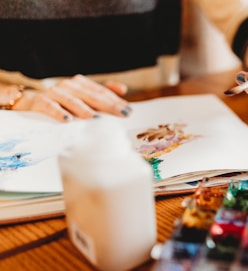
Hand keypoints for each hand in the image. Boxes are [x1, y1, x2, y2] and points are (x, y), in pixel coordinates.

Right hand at [15, 74, 130, 121]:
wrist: (31, 102)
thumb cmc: (62, 102)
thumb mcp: (83, 96)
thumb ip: (102, 93)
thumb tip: (123, 89)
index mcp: (81, 84)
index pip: (101, 92)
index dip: (115, 101)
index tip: (128, 111)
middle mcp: (69, 86)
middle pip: (91, 96)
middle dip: (107, 105)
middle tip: (120, 114)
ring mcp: (55, 93)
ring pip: (72, 101)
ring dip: (83, 109)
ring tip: (94, 117)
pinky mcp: (41, 101)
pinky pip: (51, 107)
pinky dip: (59, 113)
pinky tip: (68, 120)